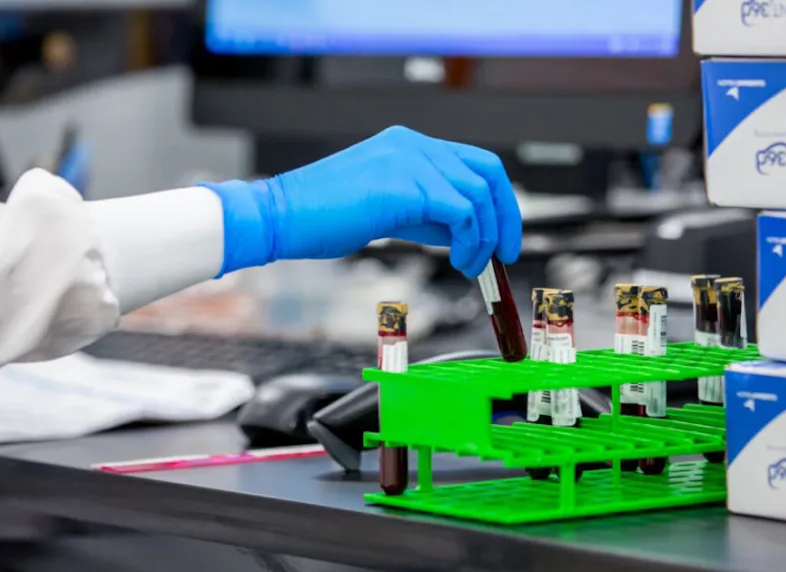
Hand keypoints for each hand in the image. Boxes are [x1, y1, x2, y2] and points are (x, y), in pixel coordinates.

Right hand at [205, 126, 521, 278]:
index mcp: (408, 145)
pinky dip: (470, 240)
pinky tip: (457, 260)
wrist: (281, 217)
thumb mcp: (387, 212)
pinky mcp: (403, 184)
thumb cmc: (325, 218)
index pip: (475, 163)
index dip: (498, 201)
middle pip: (486, 172)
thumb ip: (427, 215)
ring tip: (469, 265)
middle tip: (504, 255)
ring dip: (484, 237)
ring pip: (477, 194)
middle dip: (504, 217)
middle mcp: (413, 144)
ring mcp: (408, 160)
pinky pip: (461, 210)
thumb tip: (467, 235)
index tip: (502, 238)